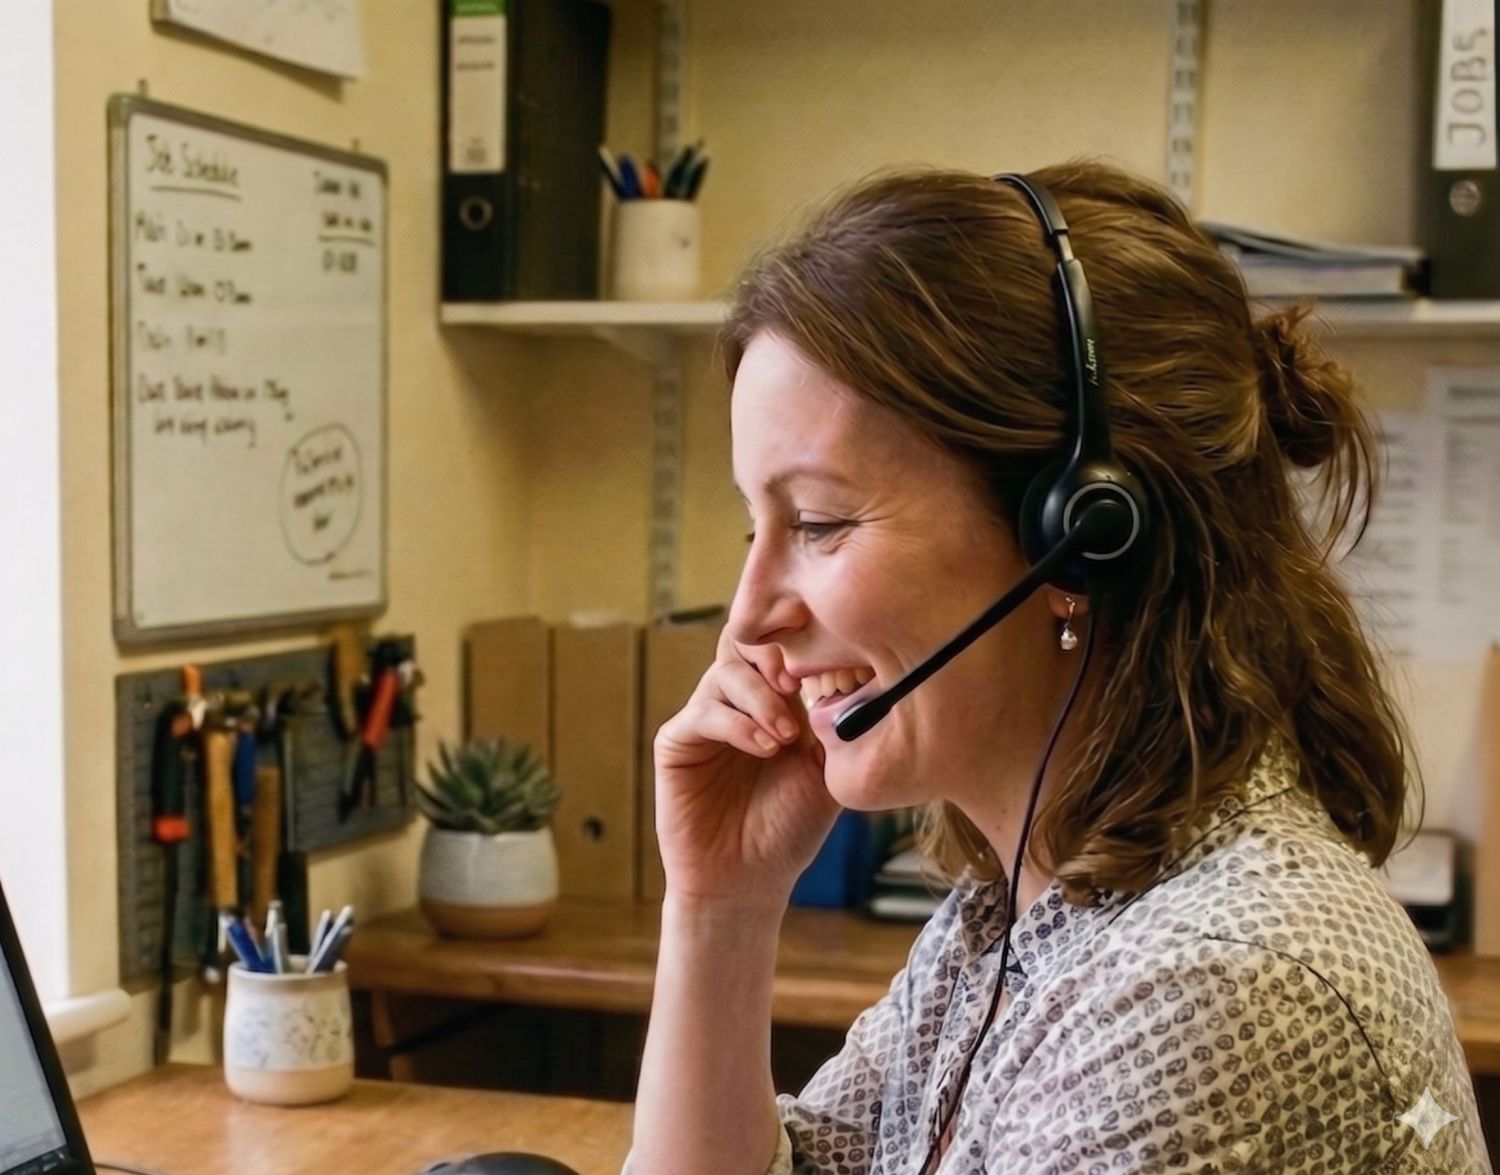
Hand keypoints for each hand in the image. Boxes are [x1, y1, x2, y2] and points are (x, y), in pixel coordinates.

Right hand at [652, 627, 839, 904]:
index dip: (801, 641)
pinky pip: (703, 713)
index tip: (830, 661)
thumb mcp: (826, 771)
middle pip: (744, 642)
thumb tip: (848, 675)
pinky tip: (765, 748)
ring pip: (726, 673)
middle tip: (799, 683)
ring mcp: (704, 719)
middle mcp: (736, 702)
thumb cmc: (789, 828)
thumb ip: (830, 723)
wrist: (748, 880)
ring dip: (762, 697)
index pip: (778, 645)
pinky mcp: (676, 742)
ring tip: (786, 736)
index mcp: (774, 700)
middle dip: (774, 654)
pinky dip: (738, 723)